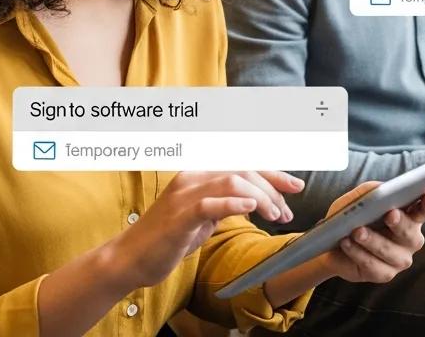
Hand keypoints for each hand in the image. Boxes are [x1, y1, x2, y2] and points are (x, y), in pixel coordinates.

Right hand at [107, 170, 304, 290]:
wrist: (128, 259)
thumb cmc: (166, 241)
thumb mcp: (201, 219)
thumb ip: (222, 205)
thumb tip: (251, 201)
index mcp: (199, 174)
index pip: (243, 164)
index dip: (273, 172)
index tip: (296, 185)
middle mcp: (194, 176)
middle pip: (244, 169)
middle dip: (273, 186)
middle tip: (288, 209)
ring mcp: (185, 193)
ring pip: (233, 180)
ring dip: (262, 197)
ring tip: (275, 214)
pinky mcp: (180, 215)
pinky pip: (210, 203)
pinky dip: (234, 202)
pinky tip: (252, 206)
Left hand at [319, 182, 424, 283]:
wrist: (335, 241)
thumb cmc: (354, 215)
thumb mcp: (359, 198)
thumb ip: (371, 191)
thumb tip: (381, 191)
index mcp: (410, 216)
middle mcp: (410, 239)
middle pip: (411, 233)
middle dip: (401, 223)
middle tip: (390, 214)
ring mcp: (400, 259)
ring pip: (390, 251)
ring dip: (373, 240)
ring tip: (357, 231)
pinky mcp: (385, 274)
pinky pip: (373, 266)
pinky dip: (358, 253)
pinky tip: (347, 243)